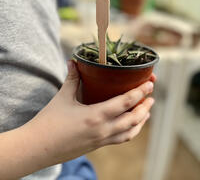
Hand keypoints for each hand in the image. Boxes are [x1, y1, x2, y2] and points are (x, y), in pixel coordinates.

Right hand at [26, 60, 154, 165]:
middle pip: (134, 118)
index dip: (141, 92)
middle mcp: (103, 130)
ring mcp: (101, 140)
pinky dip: (132, 131)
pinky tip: (131, 125)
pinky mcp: (98, 146)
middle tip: (151, 96)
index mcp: (96, 116)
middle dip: (146, 106)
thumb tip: (74, 62)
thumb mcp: (62, 97)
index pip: (126, 102)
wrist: (36, 149)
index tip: (150, 84)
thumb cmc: (48, 123)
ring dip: (142, 120)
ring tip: (147, 110)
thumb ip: (72, 78)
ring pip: (131, 132)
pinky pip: (121, 139)